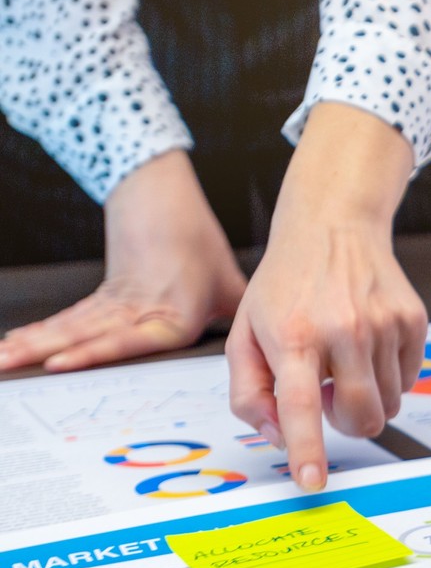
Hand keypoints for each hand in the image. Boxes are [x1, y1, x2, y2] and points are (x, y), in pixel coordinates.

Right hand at [0, 151, 244, 371]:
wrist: (163, 200)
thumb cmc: (199, 243)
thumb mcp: (232, 286)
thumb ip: (243, 323)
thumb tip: (267, 349)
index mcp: (174, 313)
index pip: (130, 338)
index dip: (94, 351)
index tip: (61, 362)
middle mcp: (138, 311)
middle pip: (84, 334)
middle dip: (44, 353)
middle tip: (10, 367)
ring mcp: (115, 304)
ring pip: (68, 327)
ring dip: (31, 344)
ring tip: (1, 359)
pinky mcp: (101, 298)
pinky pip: (66, 319)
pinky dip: (38, 332)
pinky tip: (12, 345)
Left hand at [226, 102, 424, 489]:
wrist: (332, 227)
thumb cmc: (284, 288)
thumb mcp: (246, 335)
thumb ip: (249, 393)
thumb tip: (278, 437)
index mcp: (293, 335)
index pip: (298, 404)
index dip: (306, 449)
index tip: (313, 482)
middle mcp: (343, 329)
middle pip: (361, 416)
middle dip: (348, 424)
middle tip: (328, 398)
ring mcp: (384, 325)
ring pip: (389, 403)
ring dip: (367, 397)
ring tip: (346, 363)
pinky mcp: (413, 320)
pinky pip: (408, 379)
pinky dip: (388, 376)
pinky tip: (368, 345)